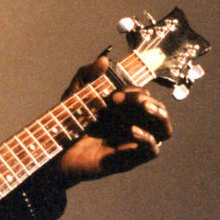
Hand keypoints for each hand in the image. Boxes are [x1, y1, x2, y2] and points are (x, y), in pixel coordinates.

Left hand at [57, 56, 171, 185]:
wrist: (55, 148)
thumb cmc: (67, 122)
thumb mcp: (75, 93)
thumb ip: (88, 74)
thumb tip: (103, 60)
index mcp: (124, 108)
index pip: (144, 94)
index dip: (132, 90)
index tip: (112, 92)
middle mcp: (133, 123)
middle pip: (158, 110)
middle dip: (144, 99)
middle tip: (119, 98)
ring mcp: (133, 142)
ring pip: (164, 130)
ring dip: (159, 115)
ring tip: (144, 106)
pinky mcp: (129, 159)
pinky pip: (152, 150)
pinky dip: (147, 138)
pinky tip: (132, 130)